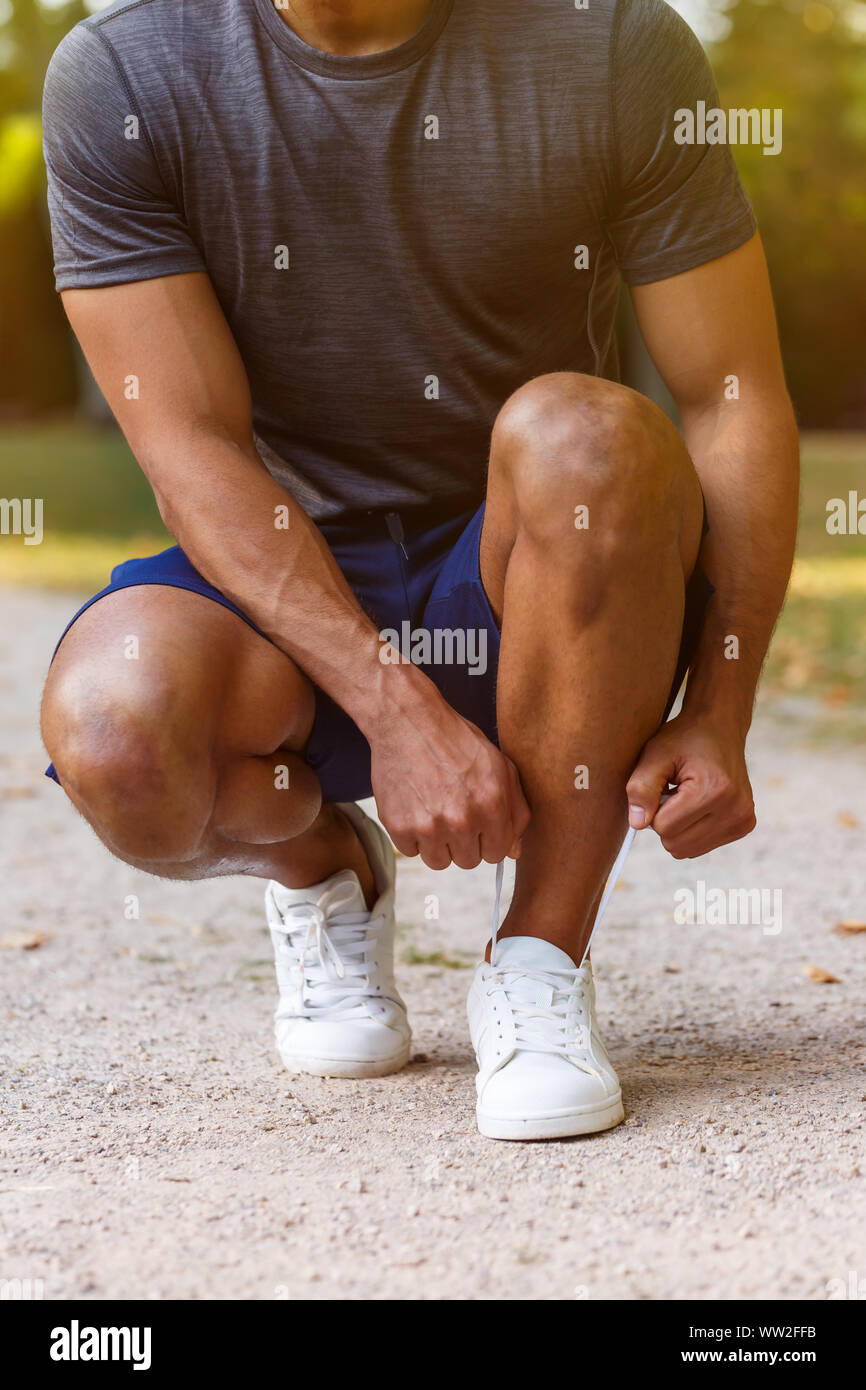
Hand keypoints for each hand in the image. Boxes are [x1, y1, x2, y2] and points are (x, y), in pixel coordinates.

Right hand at [369, 695, 529, 870]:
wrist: (408, 721)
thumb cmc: (454, 739)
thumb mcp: (499, 766)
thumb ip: (516, 810)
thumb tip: (514, 850)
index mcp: (492, 806)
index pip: (497, 853)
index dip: (488, 839)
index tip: (478, 824)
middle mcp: (462, 821)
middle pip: (468, 861)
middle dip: (463, 841)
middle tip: (452, 810)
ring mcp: (429, 827)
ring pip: (439, 861)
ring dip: (437, 843)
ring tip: (433, 810)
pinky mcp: (399, 826)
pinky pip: (411, 851)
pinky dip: (411, 834)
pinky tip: (414, 806)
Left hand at [625, 712, 755, 858]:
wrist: (720, 727)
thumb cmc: (685, 738)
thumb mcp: (655, 754)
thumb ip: (641, 787)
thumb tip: (637, 824)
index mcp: (715, 790)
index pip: (663, 827)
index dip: (653, 807)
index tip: (663, 785)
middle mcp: (736, 809)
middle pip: (675, 844)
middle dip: (664, 821)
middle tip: (673, 791)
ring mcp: (743, 820)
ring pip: (687, 851)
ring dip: (677, 828)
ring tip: (686, 797)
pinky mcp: (744, 826)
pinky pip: (700, 848)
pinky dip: (691, 830)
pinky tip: (698, 805)